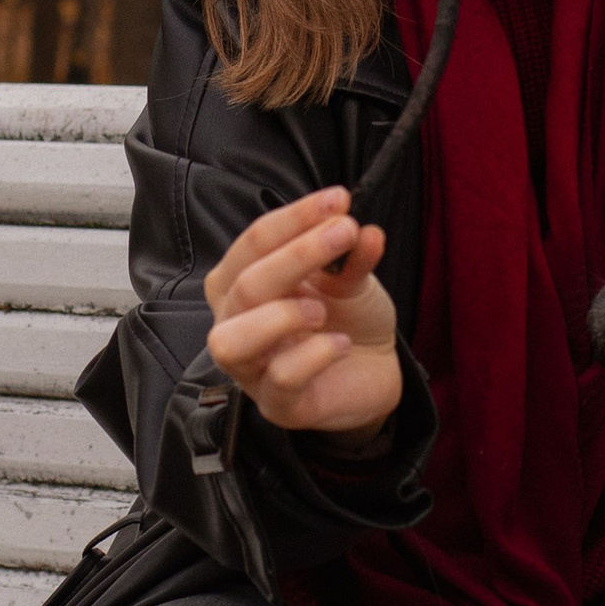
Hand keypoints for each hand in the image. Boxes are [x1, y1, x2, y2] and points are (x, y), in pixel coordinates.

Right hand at [204, 187, 403, 445]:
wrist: (372, 372)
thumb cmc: (345, 318)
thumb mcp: (350, 278)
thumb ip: (350, 254)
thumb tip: (363, 229)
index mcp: (241, 284)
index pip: (252, 244)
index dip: (293, 217)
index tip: (338, 199)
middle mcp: (235, 324)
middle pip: (243, 286)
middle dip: (296, 254)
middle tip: (344, 232)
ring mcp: (251, 369)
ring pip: (232, 340)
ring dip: (280, 314)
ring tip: (322, 307)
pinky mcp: (279, 405)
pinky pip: (280, 380)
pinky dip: (314, 355)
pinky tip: (341, 343)